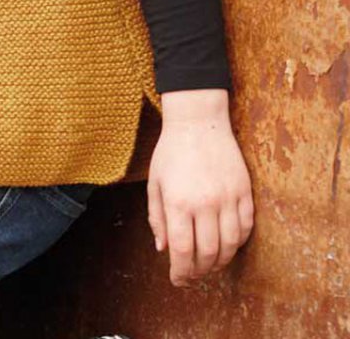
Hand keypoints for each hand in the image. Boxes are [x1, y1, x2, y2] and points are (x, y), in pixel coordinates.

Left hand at [147, 89, 253, 286]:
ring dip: (221, 261)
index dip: (181, 272)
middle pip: (208, 253)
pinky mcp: (244, 190)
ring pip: (230, 245)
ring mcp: (227, 197)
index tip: (178, 280)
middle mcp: (204, 203)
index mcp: (178, 202)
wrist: (198, 121)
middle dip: (200, 271)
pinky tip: (227, 243)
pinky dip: (238, 241)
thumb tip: (164, 250)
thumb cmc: (171, 151)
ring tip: (211, 264)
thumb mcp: (155, 183)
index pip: (182, 251)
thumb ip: (157, 218)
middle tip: (194, 275)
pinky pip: (246, 226)